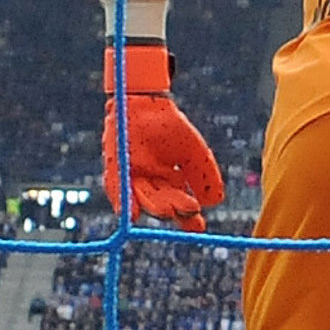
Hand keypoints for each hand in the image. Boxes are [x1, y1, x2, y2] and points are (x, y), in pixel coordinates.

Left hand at [100, 44, 225, 228]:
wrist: (147, 103)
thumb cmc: (170, 127)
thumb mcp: (194, 151)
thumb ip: (204, 174)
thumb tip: (215, 201)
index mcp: (169, 184)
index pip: (179, 206)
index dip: (188, 219)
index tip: (199, 226)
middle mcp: (150, 185)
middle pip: (160, 203)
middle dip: (172, 209)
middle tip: (185, 210)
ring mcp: (131, 178)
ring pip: (139, 198)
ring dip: (150, 206)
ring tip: (166, 212)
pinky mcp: (114, 167)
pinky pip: (116, 185)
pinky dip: (122, 199)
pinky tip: (129, 213)